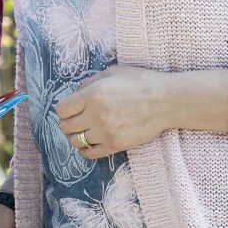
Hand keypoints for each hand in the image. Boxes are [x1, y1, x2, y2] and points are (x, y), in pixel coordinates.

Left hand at [56, 65, 171, 156]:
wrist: (166, 101)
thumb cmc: (139, 82)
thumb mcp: (111, 73)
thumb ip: (89, 83)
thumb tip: (75, 94)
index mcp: (93, 95)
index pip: (61, 110)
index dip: (63, 109)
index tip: (70, 108)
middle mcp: (96, 115)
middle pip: (65, 127)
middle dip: (67, 123)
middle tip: (76, 120)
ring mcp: (106, 132)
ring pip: (75, 141)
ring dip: (76, 136)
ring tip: (84, 131)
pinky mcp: (116, 145)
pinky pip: (89, 154)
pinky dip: (85, 150)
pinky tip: (91, 142)